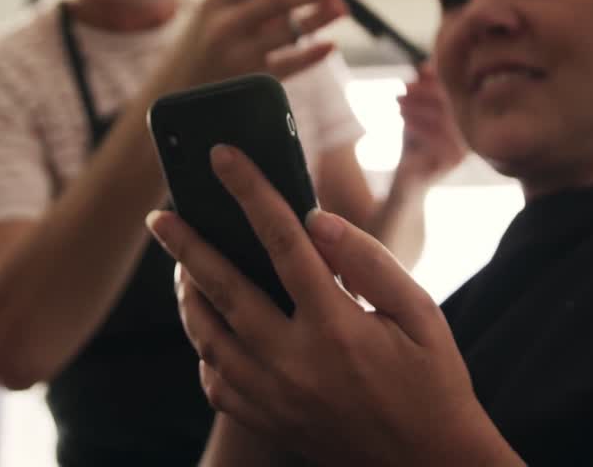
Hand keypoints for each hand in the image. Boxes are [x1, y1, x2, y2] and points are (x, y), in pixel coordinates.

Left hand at [146, 145, 518, 465]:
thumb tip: (316, 219)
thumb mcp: (422, 314)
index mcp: (338, 327)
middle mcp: (295, 362)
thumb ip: (370, 263)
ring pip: (207, 336)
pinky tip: (209, 324)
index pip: (282, 242)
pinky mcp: (266, 421)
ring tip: (181, 264)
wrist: (429, 464)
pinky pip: (214, 379)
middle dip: (187, 245)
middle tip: (161, 214)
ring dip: (187, 295)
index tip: (223, 157)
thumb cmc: (432, 380)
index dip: (250, 192)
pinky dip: (205, 346)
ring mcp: (274, 397)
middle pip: (223, 288)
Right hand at [167, 0, 345, 87]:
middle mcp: (224, 25)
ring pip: (291, 28)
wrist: (168, 104)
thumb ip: (243, 8)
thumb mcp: (206, 26)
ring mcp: (238, 54)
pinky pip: (291, 64)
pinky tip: (328, 46)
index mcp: (213, 4)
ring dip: (320, 17)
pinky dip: (313, 54)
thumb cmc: (195, 62)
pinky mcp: (250, 82)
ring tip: (341, 11)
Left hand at [394, 62, 467, 190]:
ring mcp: (467, 146)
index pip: (456, 90)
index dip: (434, 80)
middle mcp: (473, 130)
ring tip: (398, 106)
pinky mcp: (455, 160)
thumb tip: (426, 64)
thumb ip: (422, 86)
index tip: (411, 78)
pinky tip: (404, 123)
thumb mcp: (416, 109)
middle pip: (451, 103)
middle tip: (401, 92)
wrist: (408, 177)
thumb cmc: (415, 140)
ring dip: (417, 109)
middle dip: (423, 94)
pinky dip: (418, 127)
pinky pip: (438, 139)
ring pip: (443, 119)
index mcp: (469, 114)